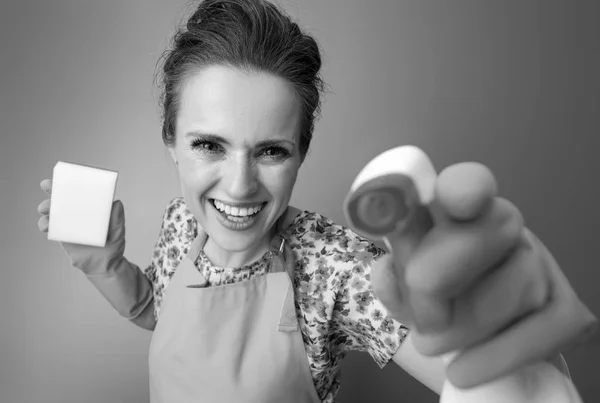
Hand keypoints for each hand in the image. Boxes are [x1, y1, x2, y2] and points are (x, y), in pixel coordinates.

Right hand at [38, 179, 127, 274]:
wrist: (105, 265)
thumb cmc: (113, 244)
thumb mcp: (118, 230)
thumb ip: (117, 218)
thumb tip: (116, 203)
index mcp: (91, 207)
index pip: (80, 191)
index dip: (70, 182)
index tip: (61, 176)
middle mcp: (78, 212)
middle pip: (63, 198)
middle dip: (53, 191)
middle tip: (48, 187)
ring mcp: (69, 223)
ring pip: (53, 212)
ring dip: (47, 208)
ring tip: (46, 209)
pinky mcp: (62, 236)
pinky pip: (50, 227)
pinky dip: (45, 224)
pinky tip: (46, 226)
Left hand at [372, 163, 596, 387]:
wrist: (475, 338)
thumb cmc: (436, 299)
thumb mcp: (404, 286)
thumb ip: (393, 275)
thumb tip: (387, 272)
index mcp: (456, 211)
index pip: (464, 185)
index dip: (461, 187)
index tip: (453, 200)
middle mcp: (503, 226)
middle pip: (483, 234)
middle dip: (437, 282)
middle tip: (420, 317)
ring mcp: (540, 265)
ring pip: (512, 289)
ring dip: (460, 329)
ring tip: (434, 343)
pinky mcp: (567, 310)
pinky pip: (539, 332)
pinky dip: (495, 356)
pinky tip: (463, 369)